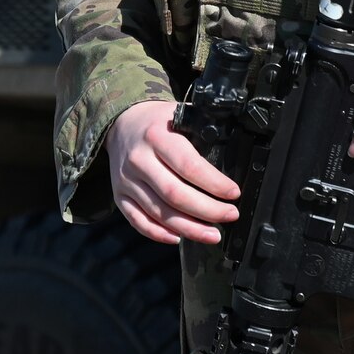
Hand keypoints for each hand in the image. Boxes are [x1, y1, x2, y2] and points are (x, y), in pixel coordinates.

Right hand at [106, 99, 241, 245]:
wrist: (123, 123)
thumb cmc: (160, 121)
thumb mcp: (181, 116)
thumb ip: (202, 133)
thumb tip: (231, 158)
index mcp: (158, 137)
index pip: (189, 166)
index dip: (214, 183)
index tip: (233, 193)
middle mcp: (139, 160)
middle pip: (175, 194)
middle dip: (207, 210)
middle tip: (230, 215)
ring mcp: (126, 181)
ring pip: (159, 213)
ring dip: (189, 228)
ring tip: (213, 234)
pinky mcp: (119, 196)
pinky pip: (138, 221)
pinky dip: (159, 233)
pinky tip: (179, 237)